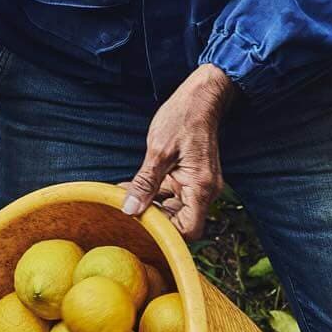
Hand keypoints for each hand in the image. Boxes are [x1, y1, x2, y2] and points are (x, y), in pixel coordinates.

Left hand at [122, 64, 234, 239]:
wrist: (200, 98)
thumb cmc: (183, 118)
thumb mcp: (158, 150)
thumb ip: (145, 183)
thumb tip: (130, 209)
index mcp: (201, 187)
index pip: (188, 230)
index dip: (166, 233)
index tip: (140, 224)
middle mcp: (205, 191)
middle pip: (181, 222)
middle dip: (153, 218)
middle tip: (126, 210)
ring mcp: (199, 185)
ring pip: (174, 209)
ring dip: (151, 205)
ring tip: (126, 196)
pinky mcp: (191, 178)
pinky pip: (173, 194)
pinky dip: (155, 194)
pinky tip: (134, 187)